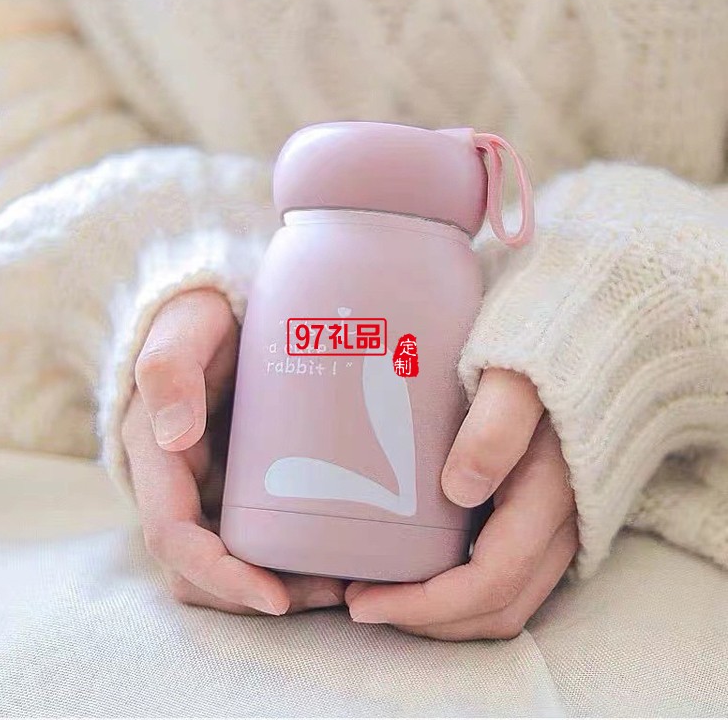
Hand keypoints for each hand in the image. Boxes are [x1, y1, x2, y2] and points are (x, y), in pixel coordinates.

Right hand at [122, 288, 345, 614]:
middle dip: (261, 593)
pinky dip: (294, 555)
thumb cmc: (199, 320)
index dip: (220, 576)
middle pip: (206, 569)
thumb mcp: (184, 332)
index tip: (276, 598)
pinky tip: (341, 548)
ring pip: (235, 561)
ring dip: (284, 584)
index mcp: (156, 460)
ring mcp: (211, 487)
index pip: (175, 538)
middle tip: (334, 592)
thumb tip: (172, 436)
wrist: (221, 314)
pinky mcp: (242, 482)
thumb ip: (169, 370)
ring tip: (348, 582)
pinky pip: (261, 535)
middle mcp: (180, 485)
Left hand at [345, 369, 576, 639]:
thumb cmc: (545, 349)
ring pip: (506, 599)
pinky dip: (461, 589)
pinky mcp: (548, 513)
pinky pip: (509, 575)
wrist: (596, 335)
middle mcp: (560, 522)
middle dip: (426, 620)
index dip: (424, 606)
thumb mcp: (517, 376)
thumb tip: (459, 490)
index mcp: (547, 494)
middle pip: (496, 607)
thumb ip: (495, 426)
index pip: (489, 581)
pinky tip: (420, 564)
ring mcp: (559, 522)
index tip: (363, 602)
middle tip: (360, 602)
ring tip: (382, 592)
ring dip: (443, 613)